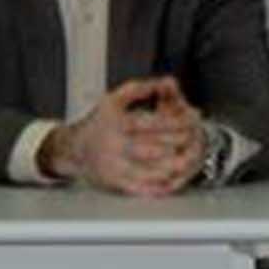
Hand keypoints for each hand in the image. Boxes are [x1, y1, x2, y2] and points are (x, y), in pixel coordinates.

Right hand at [42, 77, 204, 197]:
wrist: (73, 149)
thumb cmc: (99, 122)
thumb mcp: (114, 99)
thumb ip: (140, 88)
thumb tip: (167, 81)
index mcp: (116, 123)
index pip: (152, 123)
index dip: (175, 122)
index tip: (192, 121)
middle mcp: (114, 146)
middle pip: (154, 147)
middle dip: (178, 144)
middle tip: (196, 140)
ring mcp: (114, 167)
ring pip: (149, 170)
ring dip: (173, 166)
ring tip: (189, 160)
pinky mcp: (114, 183)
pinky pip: (140, 187)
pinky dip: (158, 185)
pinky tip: (171, 180)